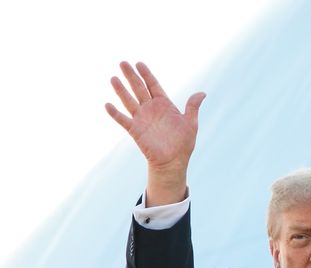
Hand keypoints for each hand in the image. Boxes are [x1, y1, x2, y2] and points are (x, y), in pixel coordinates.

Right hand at [105, 61, 205, 205]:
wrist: (173, 161)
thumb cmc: (183, 143)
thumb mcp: (190, 123)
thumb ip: (192, 107)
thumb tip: (202, 93)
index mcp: (164, 104)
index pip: (153, 85)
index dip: (146, 74)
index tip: (139, 63)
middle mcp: (150, 109)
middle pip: (139, 88)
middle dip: (131, 76)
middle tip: (122, 63)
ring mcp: (141, 118)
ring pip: (128, 101)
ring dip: (121, 90)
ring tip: (113, 78)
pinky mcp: (135, 130)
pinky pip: (123, 120)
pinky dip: (115, 113)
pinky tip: (108, 104)